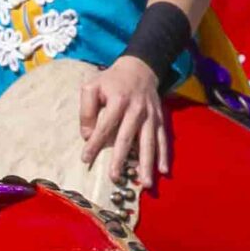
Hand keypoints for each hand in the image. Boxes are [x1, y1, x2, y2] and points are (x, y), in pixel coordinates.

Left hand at [79, 56, 169, 184]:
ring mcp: (151, 116)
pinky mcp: (160, 119)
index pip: (105, 126)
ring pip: (149, 142)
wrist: (140, 68)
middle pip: (127, 137)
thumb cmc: (111, 80)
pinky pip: (163, 139)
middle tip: (114, 177)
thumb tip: (87, 135)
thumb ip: (87, 110)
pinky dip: (164, 155)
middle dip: (121, 159)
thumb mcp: (91, 86)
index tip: (86, 159)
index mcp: (118, 101)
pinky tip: (163, 170)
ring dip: (147, 163)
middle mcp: (137, 109)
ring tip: (146, 182)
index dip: (95, 143)